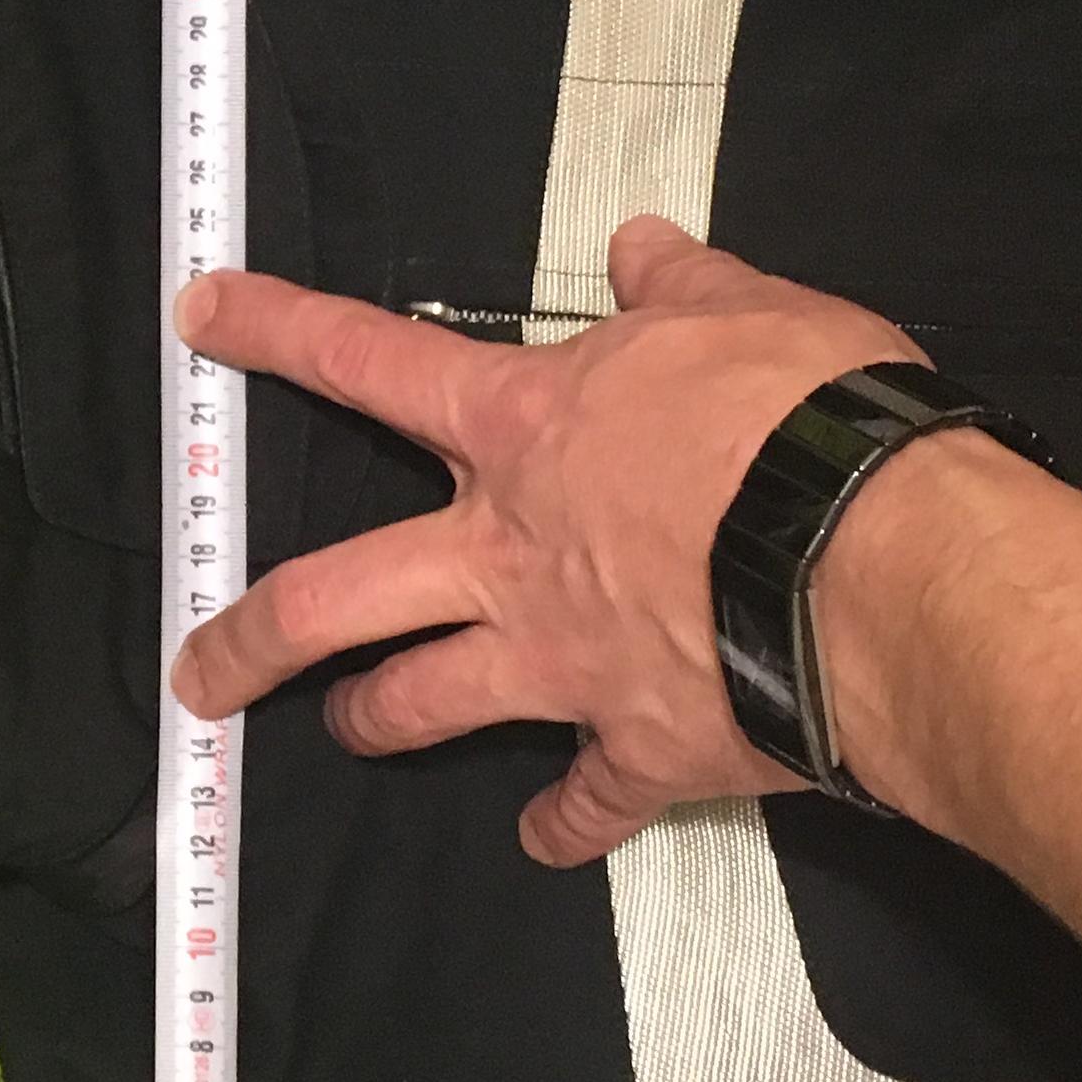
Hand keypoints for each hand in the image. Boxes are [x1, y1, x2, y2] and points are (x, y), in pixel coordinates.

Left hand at [169, 214, 925, 864]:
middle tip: (197, 669)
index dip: (276, 330)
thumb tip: (641, 246)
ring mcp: (561, 660)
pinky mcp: (636, 747)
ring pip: (424, 703)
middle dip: (253, 637)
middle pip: (337, 597)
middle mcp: (512, 550)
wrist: (884, 566)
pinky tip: (548, 835)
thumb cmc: (809, 420)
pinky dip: (564, 822)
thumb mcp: (749, 309)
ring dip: (378, 722)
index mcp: (525, 428)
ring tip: (351, 730)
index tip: (199, 315)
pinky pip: (583, 803)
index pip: (369, 360)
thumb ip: (679, 284)